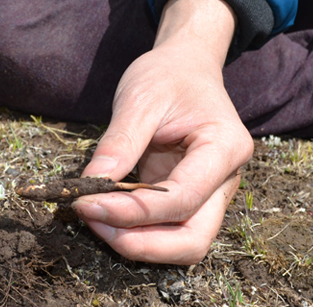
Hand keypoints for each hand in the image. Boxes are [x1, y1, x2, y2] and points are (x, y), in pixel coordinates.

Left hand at [72, 0, 253, 264]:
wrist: (185, 67)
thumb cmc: (167, 76)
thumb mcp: (139, 99)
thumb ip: (119, 144)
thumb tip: (90, 185)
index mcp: (225, 147)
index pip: (181, 198)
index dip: (133, 212)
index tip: (87, 204)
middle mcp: (225, 180)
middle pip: (192, 240)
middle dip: (140, 243)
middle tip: (91, 220)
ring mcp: (210, 194)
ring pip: (183, 244)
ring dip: (137, 243)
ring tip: (94, 217)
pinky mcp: (189, 200)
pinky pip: (167, 230)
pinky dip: (136, 232)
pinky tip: (104, 213)